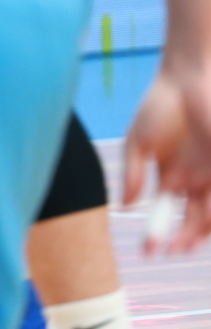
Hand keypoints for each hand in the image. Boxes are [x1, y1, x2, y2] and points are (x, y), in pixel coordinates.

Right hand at [123, 60, 210, 251]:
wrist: (189, 79)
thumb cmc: (159, 106)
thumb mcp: (137, 143)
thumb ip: (131, 174)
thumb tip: (126, 207)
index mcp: (171, 176)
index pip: (167, 212)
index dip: (159, 232)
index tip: (148, 250)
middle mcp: (195, 180)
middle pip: (193, 219)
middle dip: (183, 238)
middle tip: (172, 250)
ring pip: (210, 213)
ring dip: (200, 231)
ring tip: (187, 242)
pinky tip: (204, 223)